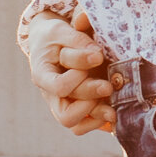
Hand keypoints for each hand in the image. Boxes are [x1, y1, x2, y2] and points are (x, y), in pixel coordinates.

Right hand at [25, 8, 119, 136]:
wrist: (51, 42)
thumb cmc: (54, 35)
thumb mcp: (61, 30)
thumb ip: (78, 41)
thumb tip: (97, 56)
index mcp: (42, 75)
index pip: (59, 87)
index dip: (78, 77)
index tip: (94, 58)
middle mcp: (50, 95)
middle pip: (67, 112)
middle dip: (91, 97)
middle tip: (108, 86)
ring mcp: (62, 104)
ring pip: (75, 125)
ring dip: (96, 116)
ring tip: (113, 107)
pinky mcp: (76, 108)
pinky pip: (84, 126)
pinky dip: (99, 122)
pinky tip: (113, 111)